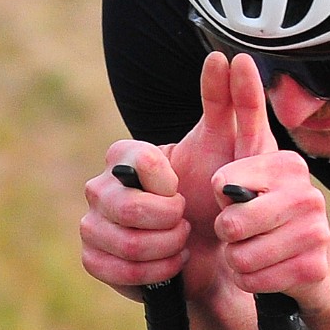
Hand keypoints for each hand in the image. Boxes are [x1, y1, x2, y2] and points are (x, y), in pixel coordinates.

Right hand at [78, 53, 257, 299]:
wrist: (216, 254)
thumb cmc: (223, 197)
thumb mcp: (237, 149)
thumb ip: (231, 102)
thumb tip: (225, 56)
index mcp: (125, 156)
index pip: (131, 159)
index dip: (162, 180)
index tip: (182, 188)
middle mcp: (101, 187)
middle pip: (122, 205)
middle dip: (166, 220)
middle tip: (186, 220)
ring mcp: (92, 224)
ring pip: (122, 242)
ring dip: (163, 247)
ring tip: (182, 243)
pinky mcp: (94, 260)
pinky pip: (115, 270)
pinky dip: (152, 273)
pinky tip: (170, 264)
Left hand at [208, 55, 329, 312]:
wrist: (300, 269)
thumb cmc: (254, 214)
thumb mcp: (233, 157)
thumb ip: (228, 108)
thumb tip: (228, 57)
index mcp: (284, 163)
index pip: (232, 174)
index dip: (219, 193)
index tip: (220, 190)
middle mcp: (306, 191)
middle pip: (232, 221)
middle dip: (225, 233)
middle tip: (235, 230)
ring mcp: (316, 229)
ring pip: (241, 254)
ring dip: (236, 259)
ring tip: (250, 250)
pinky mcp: (315, 267)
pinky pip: (256, 279)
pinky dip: (249, 281)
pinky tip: (264, 271)